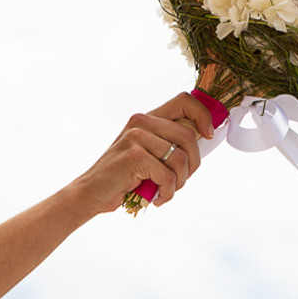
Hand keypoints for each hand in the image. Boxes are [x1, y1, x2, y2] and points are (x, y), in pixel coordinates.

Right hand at [72, 92, 214, 214]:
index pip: (185, 101)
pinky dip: (167, 192)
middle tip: (180, 180)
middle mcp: (141, 122)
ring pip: (181, 159)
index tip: (207, 135)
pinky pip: (168, 176)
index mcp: (147, 118)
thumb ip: (168, 141)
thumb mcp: (147, 151)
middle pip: (189, 136)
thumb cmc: (123, 176)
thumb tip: (204, 138)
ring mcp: (136, 137)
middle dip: (193, 164)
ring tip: (166, 190)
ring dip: (179, 182)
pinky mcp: (135, 157)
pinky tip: (157, 197)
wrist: (90, 192)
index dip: (203, 116)